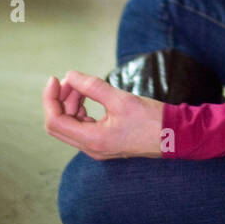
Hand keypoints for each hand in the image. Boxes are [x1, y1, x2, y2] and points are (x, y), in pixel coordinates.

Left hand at [43, 72, 163, 159]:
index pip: (55, 121)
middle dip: (60, 99)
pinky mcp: (104, 142)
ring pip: (70, 125)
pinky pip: (82, 127)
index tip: (56, 78)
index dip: (50, 98)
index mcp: (93, 140)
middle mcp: (91, 148)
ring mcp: (97, 147)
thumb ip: (93, 87)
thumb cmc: (151, 119)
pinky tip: (88, 98)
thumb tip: (70, 75)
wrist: (174, 136)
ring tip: (82, 86)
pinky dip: (80, 111)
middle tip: (72, 80)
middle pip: (59, 124)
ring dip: (70, 104)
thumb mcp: (121, 99)